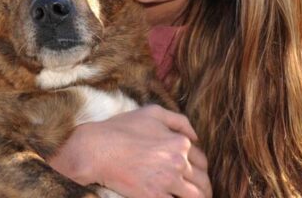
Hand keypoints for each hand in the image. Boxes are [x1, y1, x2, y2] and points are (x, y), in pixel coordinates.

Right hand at [50, 105, 211, 197]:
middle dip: (205, 187)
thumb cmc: (121, 129)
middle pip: (202, 180)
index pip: (202, 160)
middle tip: (203, 192)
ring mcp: (168, 181)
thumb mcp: (152, 113)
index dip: (200, 168)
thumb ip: (179, 121)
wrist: (96, 149)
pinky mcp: (154, 197)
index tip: (196, 174)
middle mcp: (178, 161)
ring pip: (196, 196)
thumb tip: (196, 136)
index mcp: (180, 142)